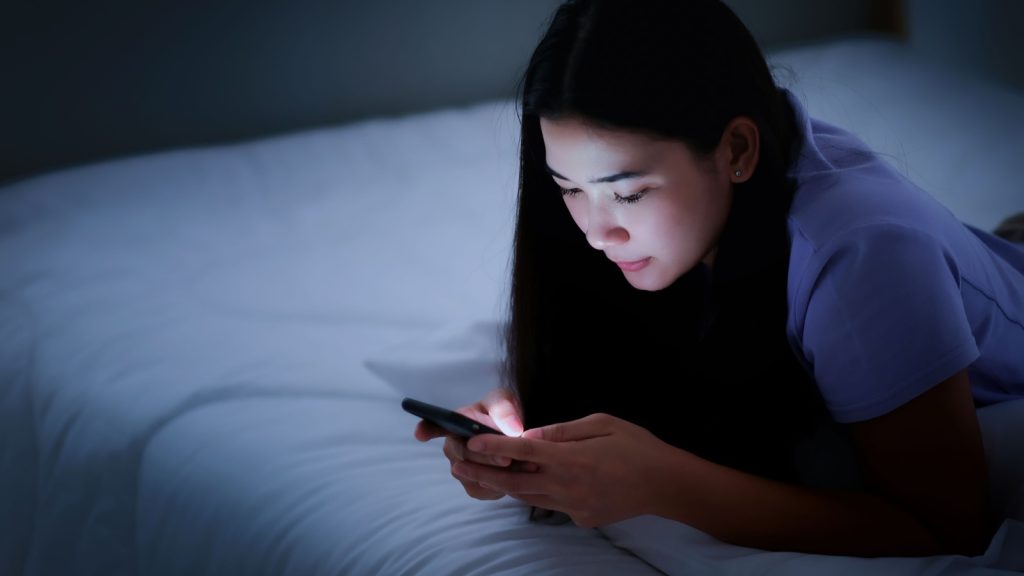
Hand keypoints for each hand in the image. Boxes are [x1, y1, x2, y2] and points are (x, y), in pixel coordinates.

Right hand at [413, 388, 529, 499]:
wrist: (515, 439)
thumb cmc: (501, 414)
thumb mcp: (504, 402)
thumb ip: (505, 410)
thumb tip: (511, 428)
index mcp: (453, 423)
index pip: (433, 426)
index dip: (426, 429)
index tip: (420, 433)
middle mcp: (452, 448)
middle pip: (463, 455)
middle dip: (485, 457)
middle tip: (506, 459)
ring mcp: (460, 470)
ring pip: (476, 475)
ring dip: (500, 473)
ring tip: (526, 466)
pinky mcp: (474, 487)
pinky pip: (486, 490)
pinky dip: (504, 485)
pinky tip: (522, 476)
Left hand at [450, 413, 673, 526]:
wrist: (666, 485)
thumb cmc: (637, 447)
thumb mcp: (601, 423)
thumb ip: (562, 430)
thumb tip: (531, 434)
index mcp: (571, 459)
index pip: (522, 451)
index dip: (493, 446)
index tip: (470, 442)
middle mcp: (567, 486)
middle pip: (514, 482)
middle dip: (482, 474)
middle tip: (457, 467)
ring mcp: (573, 506)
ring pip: (528, 496)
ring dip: (503, 486)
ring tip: (479, 475)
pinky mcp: (581, 518)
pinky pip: (550, 503)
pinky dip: (534, 492)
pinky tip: (527, 482)